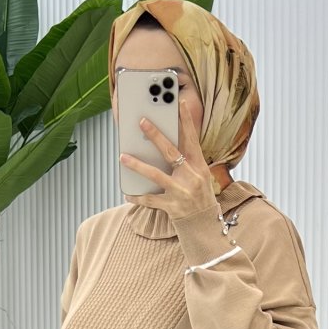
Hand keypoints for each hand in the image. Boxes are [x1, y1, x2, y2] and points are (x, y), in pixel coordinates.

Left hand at [119, 94, 219, 222]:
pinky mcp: (172, 207)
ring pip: (155, 175)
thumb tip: (162, 143)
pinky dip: (137, 197)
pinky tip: (127, 192)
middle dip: (155, 135)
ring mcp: (181, 192)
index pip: (192, 139)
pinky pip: (150, 200)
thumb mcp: (199, 175)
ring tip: (122, 156)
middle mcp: (191, 176)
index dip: (186, 121)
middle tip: (141, 121)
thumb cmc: (199, 195)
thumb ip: (185, 159)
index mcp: (199, 165)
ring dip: (137, 165)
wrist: (204, 225)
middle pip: (170, 152)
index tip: (178, 103)